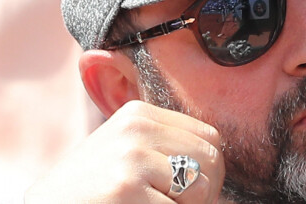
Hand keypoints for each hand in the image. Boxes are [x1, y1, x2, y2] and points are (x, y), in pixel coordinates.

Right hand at [25, 100, 223, 202]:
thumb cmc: (89, 188)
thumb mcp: (122, 149)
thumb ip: (163, 145)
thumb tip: (215, 161)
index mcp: (140, 114)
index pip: (208, 136)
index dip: (212, 168)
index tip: (199, 189)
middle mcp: (138, 128)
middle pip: (210, 160)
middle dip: (208, 191)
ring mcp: (132, 158)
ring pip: (200, 189)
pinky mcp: (126, 187)